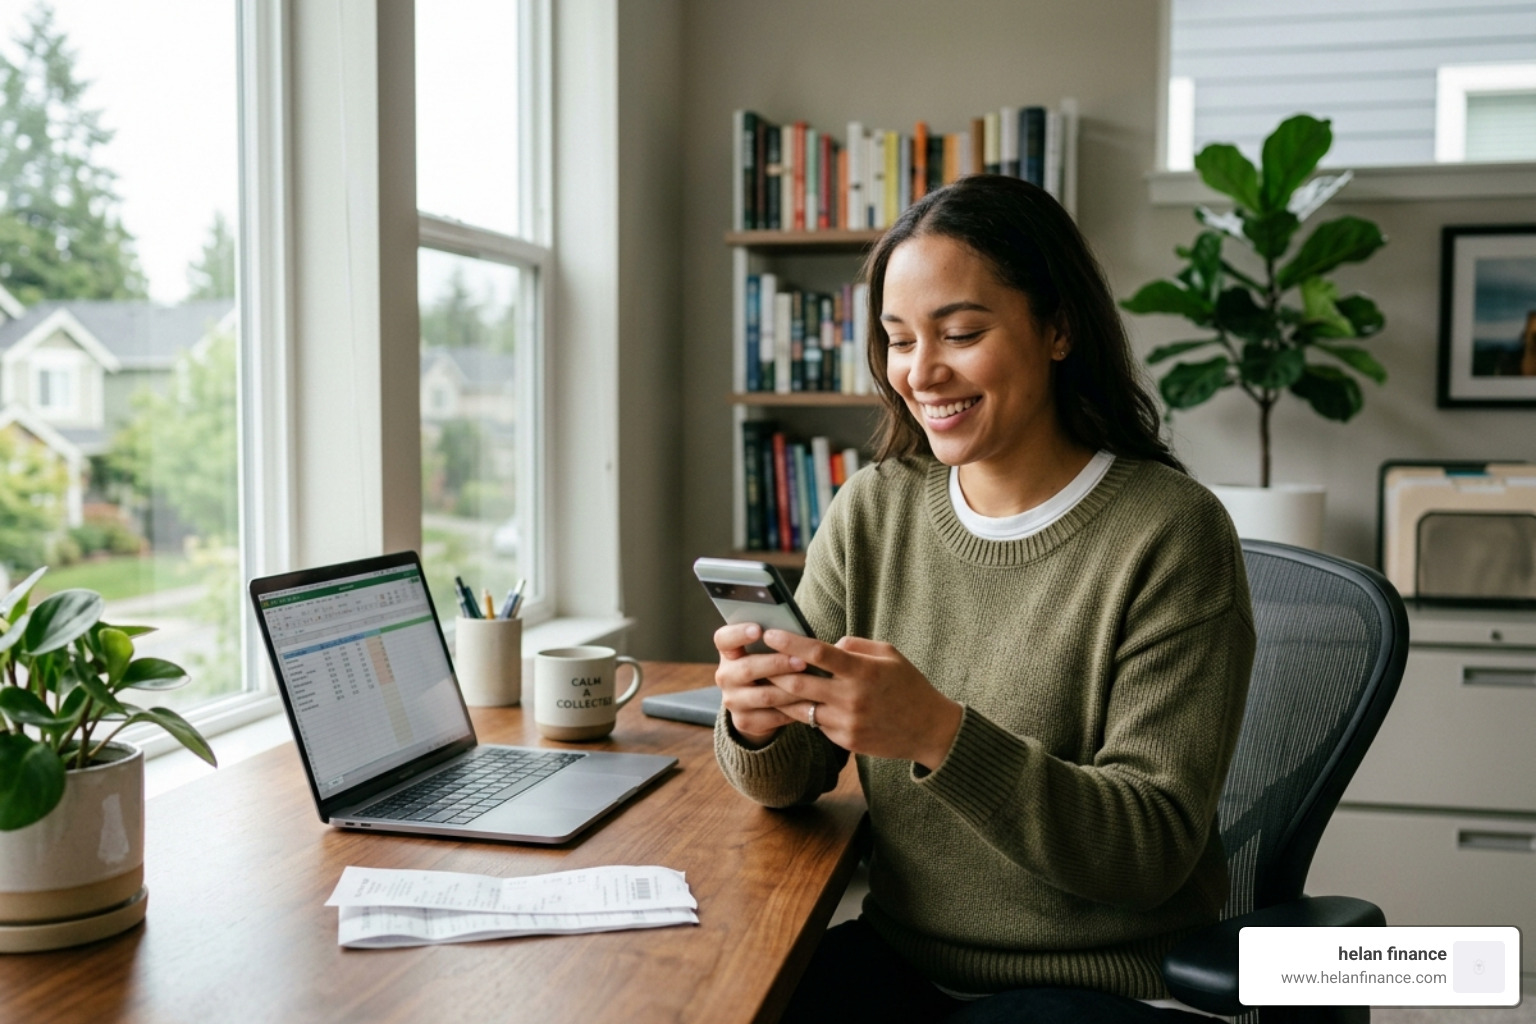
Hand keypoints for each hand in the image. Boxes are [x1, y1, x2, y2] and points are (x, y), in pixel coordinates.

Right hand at [713, 622, 811, 747]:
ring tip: (813, 683)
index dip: (739, 633)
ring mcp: (732, 700)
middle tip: (802, 661)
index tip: (759, 629)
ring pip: (764, 695)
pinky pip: (771, 717)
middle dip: (777, 664)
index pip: (724, 638)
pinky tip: (810, 703)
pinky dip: (792, 710)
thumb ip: (780, 641)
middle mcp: (725, 675)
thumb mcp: (769, 651)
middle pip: (747, 668)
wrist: (759, 704)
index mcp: (729, 652)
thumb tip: (812, 634)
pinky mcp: (744, 721)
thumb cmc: (771, 666)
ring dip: (791, 689)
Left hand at [758, 629, 963, 770]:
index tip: (770, 633)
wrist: (929, 730)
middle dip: (774, 669)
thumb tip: (825, 645)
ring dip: (780, 693)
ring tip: (765, 680)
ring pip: (799, 707)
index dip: (790, 642)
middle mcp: (851, 698)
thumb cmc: (909, 685)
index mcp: (863, 672)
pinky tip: (790, 701)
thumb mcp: (889, 654)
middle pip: (799, 682)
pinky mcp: (844, 741)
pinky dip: (801, 711)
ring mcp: (846, 723)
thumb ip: (854, 646)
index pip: (818, 654)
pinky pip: (814, 723)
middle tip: (757, 657)